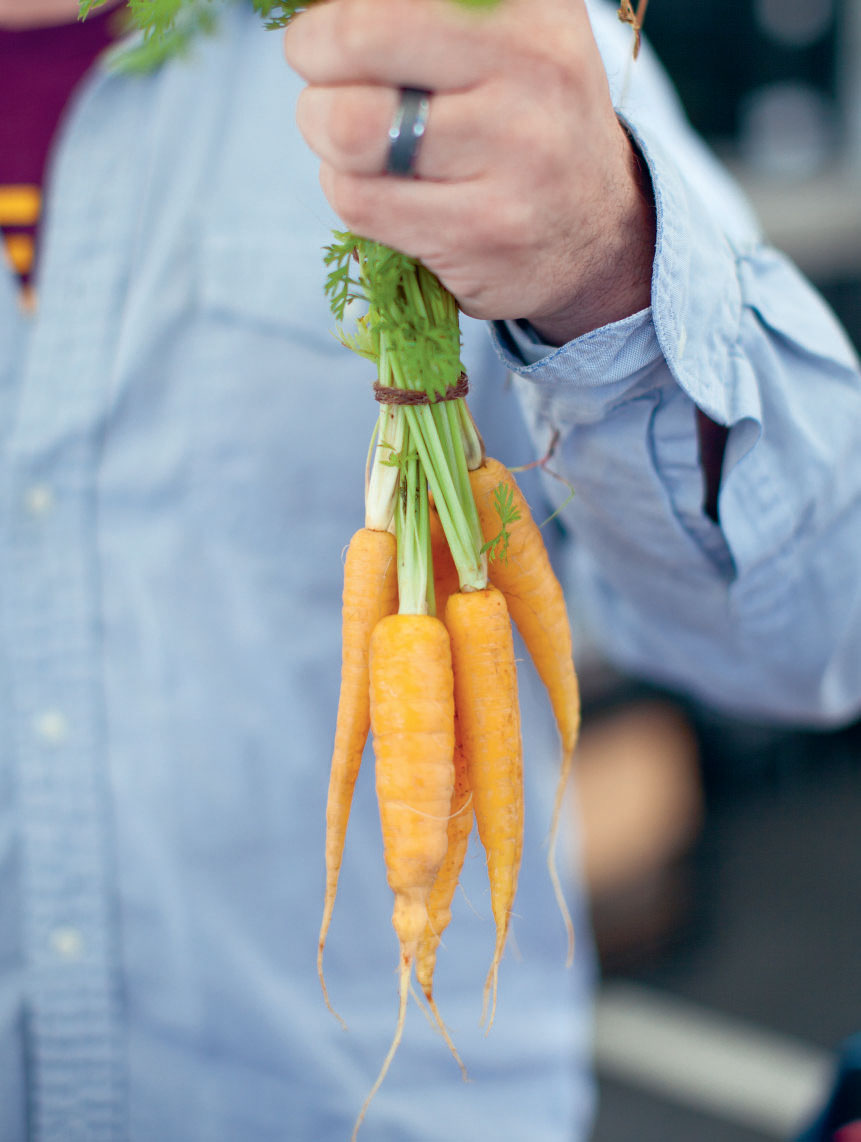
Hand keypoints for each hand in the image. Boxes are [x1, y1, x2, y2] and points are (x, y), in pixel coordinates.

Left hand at [283, 0, 654, 344]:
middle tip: (321, 74)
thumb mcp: (509, 35)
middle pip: (354, 39)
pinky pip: (358, 201)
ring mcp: (509, 158)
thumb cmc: (525, 121)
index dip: (336, 12)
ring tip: (354, 140)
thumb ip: (430, 12)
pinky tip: (383, 189)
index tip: (337, 33)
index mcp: (530, 7)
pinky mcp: (478, 232)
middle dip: (314, 56)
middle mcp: (530, 70)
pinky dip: (349, 191)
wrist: (598, 234)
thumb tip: (326, 6)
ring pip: (345, 128)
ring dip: (324, 134)